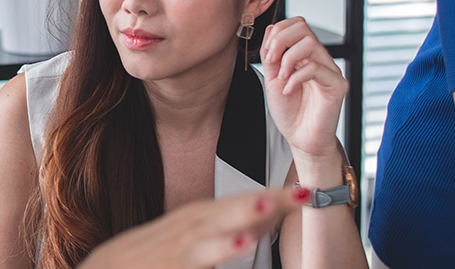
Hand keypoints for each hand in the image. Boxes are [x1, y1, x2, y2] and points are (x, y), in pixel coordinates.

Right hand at [78, 189, 301, 268]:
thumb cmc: (146, 257)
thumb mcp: (186, 240)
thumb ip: (224, 230)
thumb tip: (265, 218)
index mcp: (195, 220)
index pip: (238, 203)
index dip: (273, 197)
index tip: (309, 192)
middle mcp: (184, 230)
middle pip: (228, 211)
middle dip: (265, 201)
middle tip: (302, 193)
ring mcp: (172, 249)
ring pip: (208, 233)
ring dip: (235, 220)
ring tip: (265, 209)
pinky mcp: (162, 267)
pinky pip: (190, 261)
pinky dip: (211, 252)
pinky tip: (230, 249)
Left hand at [259, 17, 347, 160]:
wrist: (301, 139)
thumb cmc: (290, 111)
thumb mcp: (272, 79)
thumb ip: (272, 55)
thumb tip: (271, 31)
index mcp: (305, 55)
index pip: (296, 24)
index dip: (278, 32)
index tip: (267, 54)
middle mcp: (320, 59)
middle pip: (303, 27)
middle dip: (280, 40)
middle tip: (271, 61)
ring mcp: (330, 71)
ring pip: (310, 44)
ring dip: (288, 59)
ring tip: (281, 78)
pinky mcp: (337, 85)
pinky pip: (316, 68)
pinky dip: (295, 77)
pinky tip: (288, 90)